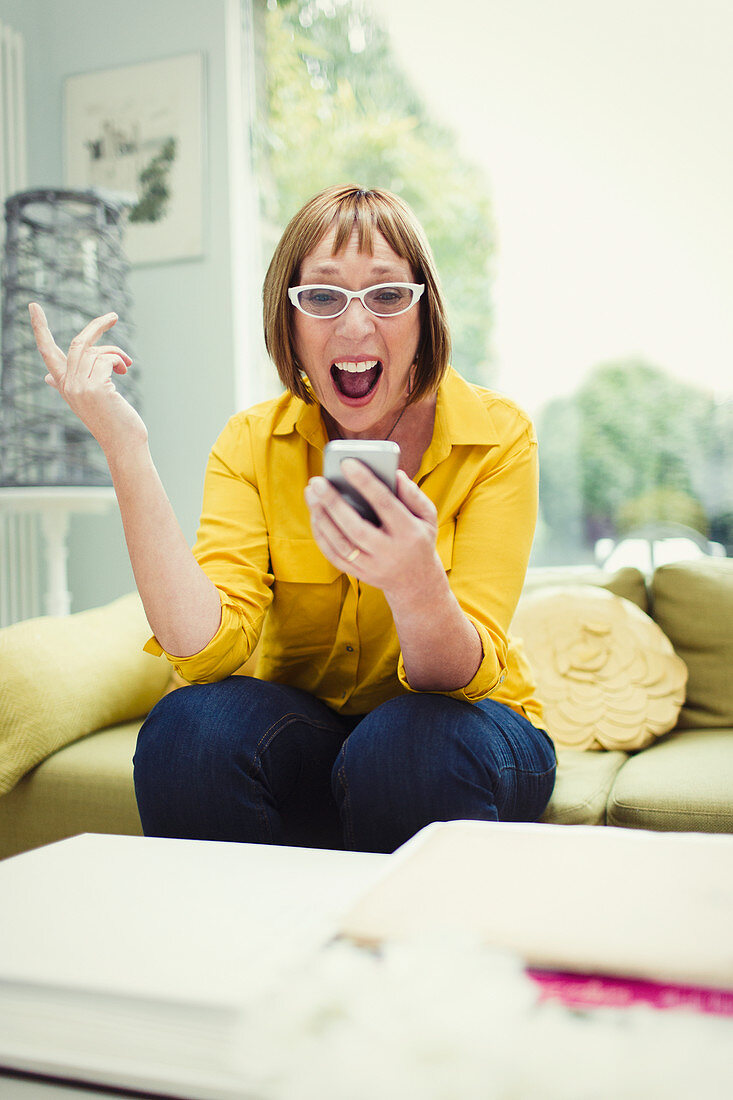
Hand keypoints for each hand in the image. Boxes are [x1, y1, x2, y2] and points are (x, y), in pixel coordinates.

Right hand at [28, 303, 147, 454]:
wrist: (124, 444)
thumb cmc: (112, 421)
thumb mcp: (88, 401)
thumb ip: (69, 385)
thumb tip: (48, 377)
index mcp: (64, 385)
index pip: (47, 352)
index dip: (40, 328)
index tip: (33, 306)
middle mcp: (68, 385)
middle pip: (77, 343)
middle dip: (96, 326)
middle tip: (113, 316)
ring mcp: (79, 386)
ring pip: (96, 351)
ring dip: (116, 353)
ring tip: (126, 366)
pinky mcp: (94, 387)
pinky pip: (107, 359)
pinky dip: (118, 360)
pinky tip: (124, 370)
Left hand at [305, 460, 440, 604]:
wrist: (416, 582)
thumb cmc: (419, 539)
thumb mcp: (427, 517)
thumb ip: (414, 494)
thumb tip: (395, 474)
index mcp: (409, 533)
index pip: (385, 504)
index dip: (365, 482)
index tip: (346, 462)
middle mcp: (389, 552)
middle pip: (356, 528)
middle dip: (334, 503)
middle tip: (317, 481)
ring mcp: (372, 567)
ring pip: (341, 544)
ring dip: (322, 518)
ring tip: (311, 493)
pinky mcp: (359, 574)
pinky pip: (334, 556)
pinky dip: (321, 535)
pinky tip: (315, 514)